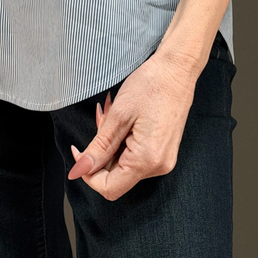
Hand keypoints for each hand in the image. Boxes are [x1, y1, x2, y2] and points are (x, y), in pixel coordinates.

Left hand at [67, 50, 202, 200]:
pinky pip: (135, 158)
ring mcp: (164, 160)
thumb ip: (98, 149)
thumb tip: (79, 171)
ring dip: (111, 146)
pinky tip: (125, 121)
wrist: (178, 70)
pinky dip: (123, 143)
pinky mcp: (164, 152)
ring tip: (114, 116)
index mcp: (147, 160)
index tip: (81, 151)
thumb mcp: (118, 116)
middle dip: (101, 154)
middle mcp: (159, 166)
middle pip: (116, 178)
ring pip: (123, 166)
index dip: (88, 174)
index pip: (109, 188)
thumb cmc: (152, 85)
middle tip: (101, 121)